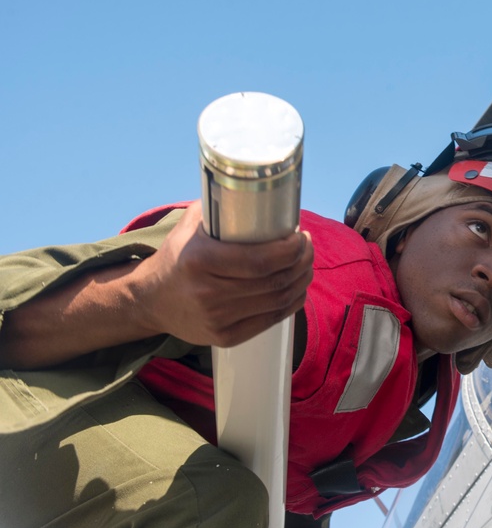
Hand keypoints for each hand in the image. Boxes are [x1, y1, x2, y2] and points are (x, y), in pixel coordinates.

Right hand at [133, 202, 313, 347]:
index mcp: (199, 261)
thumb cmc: (178, 256)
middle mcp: (208, 293)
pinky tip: (297, 287)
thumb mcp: (190, 226)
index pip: (260, 260)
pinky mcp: (225, 337)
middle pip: (274, 280)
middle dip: (301, 261)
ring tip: (305, 263)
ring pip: (277, 301)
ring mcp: (217, 318)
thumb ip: (220, 206)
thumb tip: (260, 189)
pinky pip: (271, 320)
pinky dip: (292, 302)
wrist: (150, 300)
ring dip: (301, 280)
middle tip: (306, 246)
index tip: (300, 235)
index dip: (290, 250)